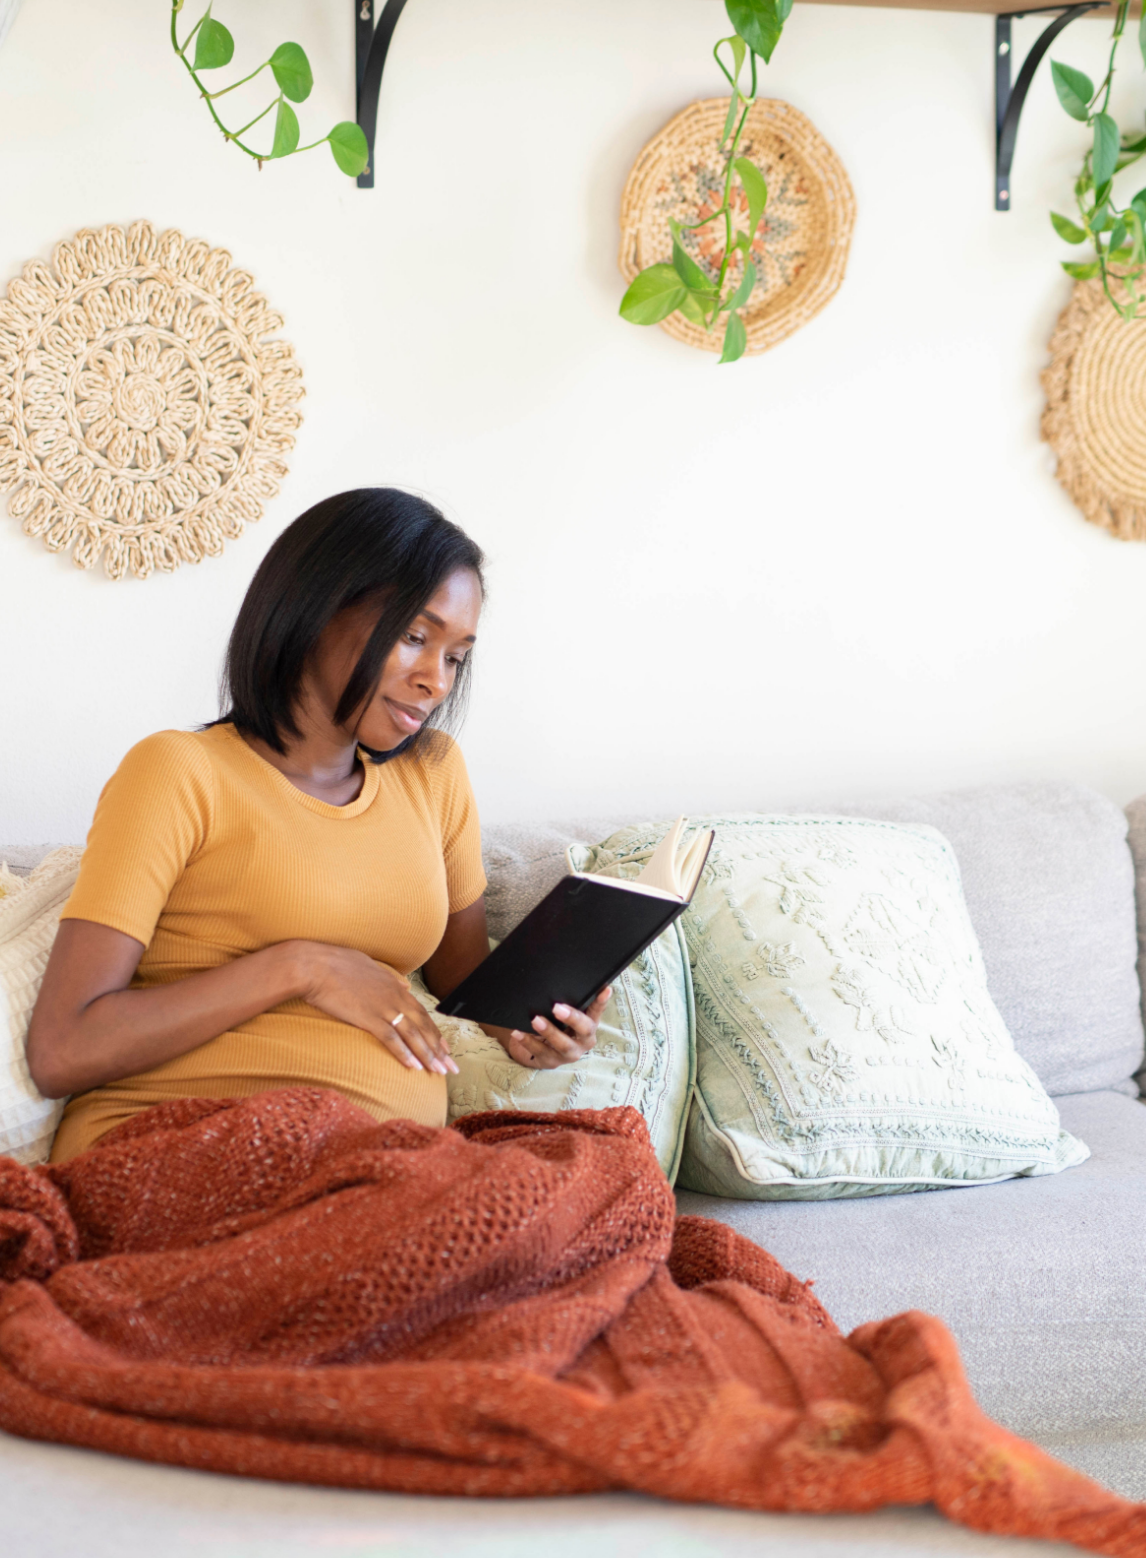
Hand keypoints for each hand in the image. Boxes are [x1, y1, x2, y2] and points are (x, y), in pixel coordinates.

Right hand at [297, 942, 457, 1074]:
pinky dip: (404, 1054)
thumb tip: (404, 985)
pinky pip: (391, 1039)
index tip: (444, 1048)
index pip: (421, 1013)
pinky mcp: (368, 1018)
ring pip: (412, 1035)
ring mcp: (382, 1007)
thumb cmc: (336, 964)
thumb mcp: (369, 966)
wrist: (314, 965)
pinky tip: (414, 1068)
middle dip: (439, 1049)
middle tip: (451, 1067)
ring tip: (439, 1071)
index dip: (434, 1032)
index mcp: (394, 986)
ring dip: (427, 1055)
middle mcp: (394, 997)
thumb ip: (389, 978)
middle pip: (423, 1026)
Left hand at [499, 987, 611, 1070]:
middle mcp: (583, 1040)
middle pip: (584, 1030)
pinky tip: (518, 1032)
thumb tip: (556, 977)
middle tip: (557, 1007)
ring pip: (563, 1045)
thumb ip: (564, 1001)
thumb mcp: (560, 1014)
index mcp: (588, 1024)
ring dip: (549, 1031)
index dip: (601, 1001)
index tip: (605, 989)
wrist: (535, 1049)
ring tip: (535, 1019)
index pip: (597, 1011)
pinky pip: (540, 1052)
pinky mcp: (552, 1062)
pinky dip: (528, 1041)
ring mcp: (569, 1054)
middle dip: (572, 1018)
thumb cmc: (552, 1025)